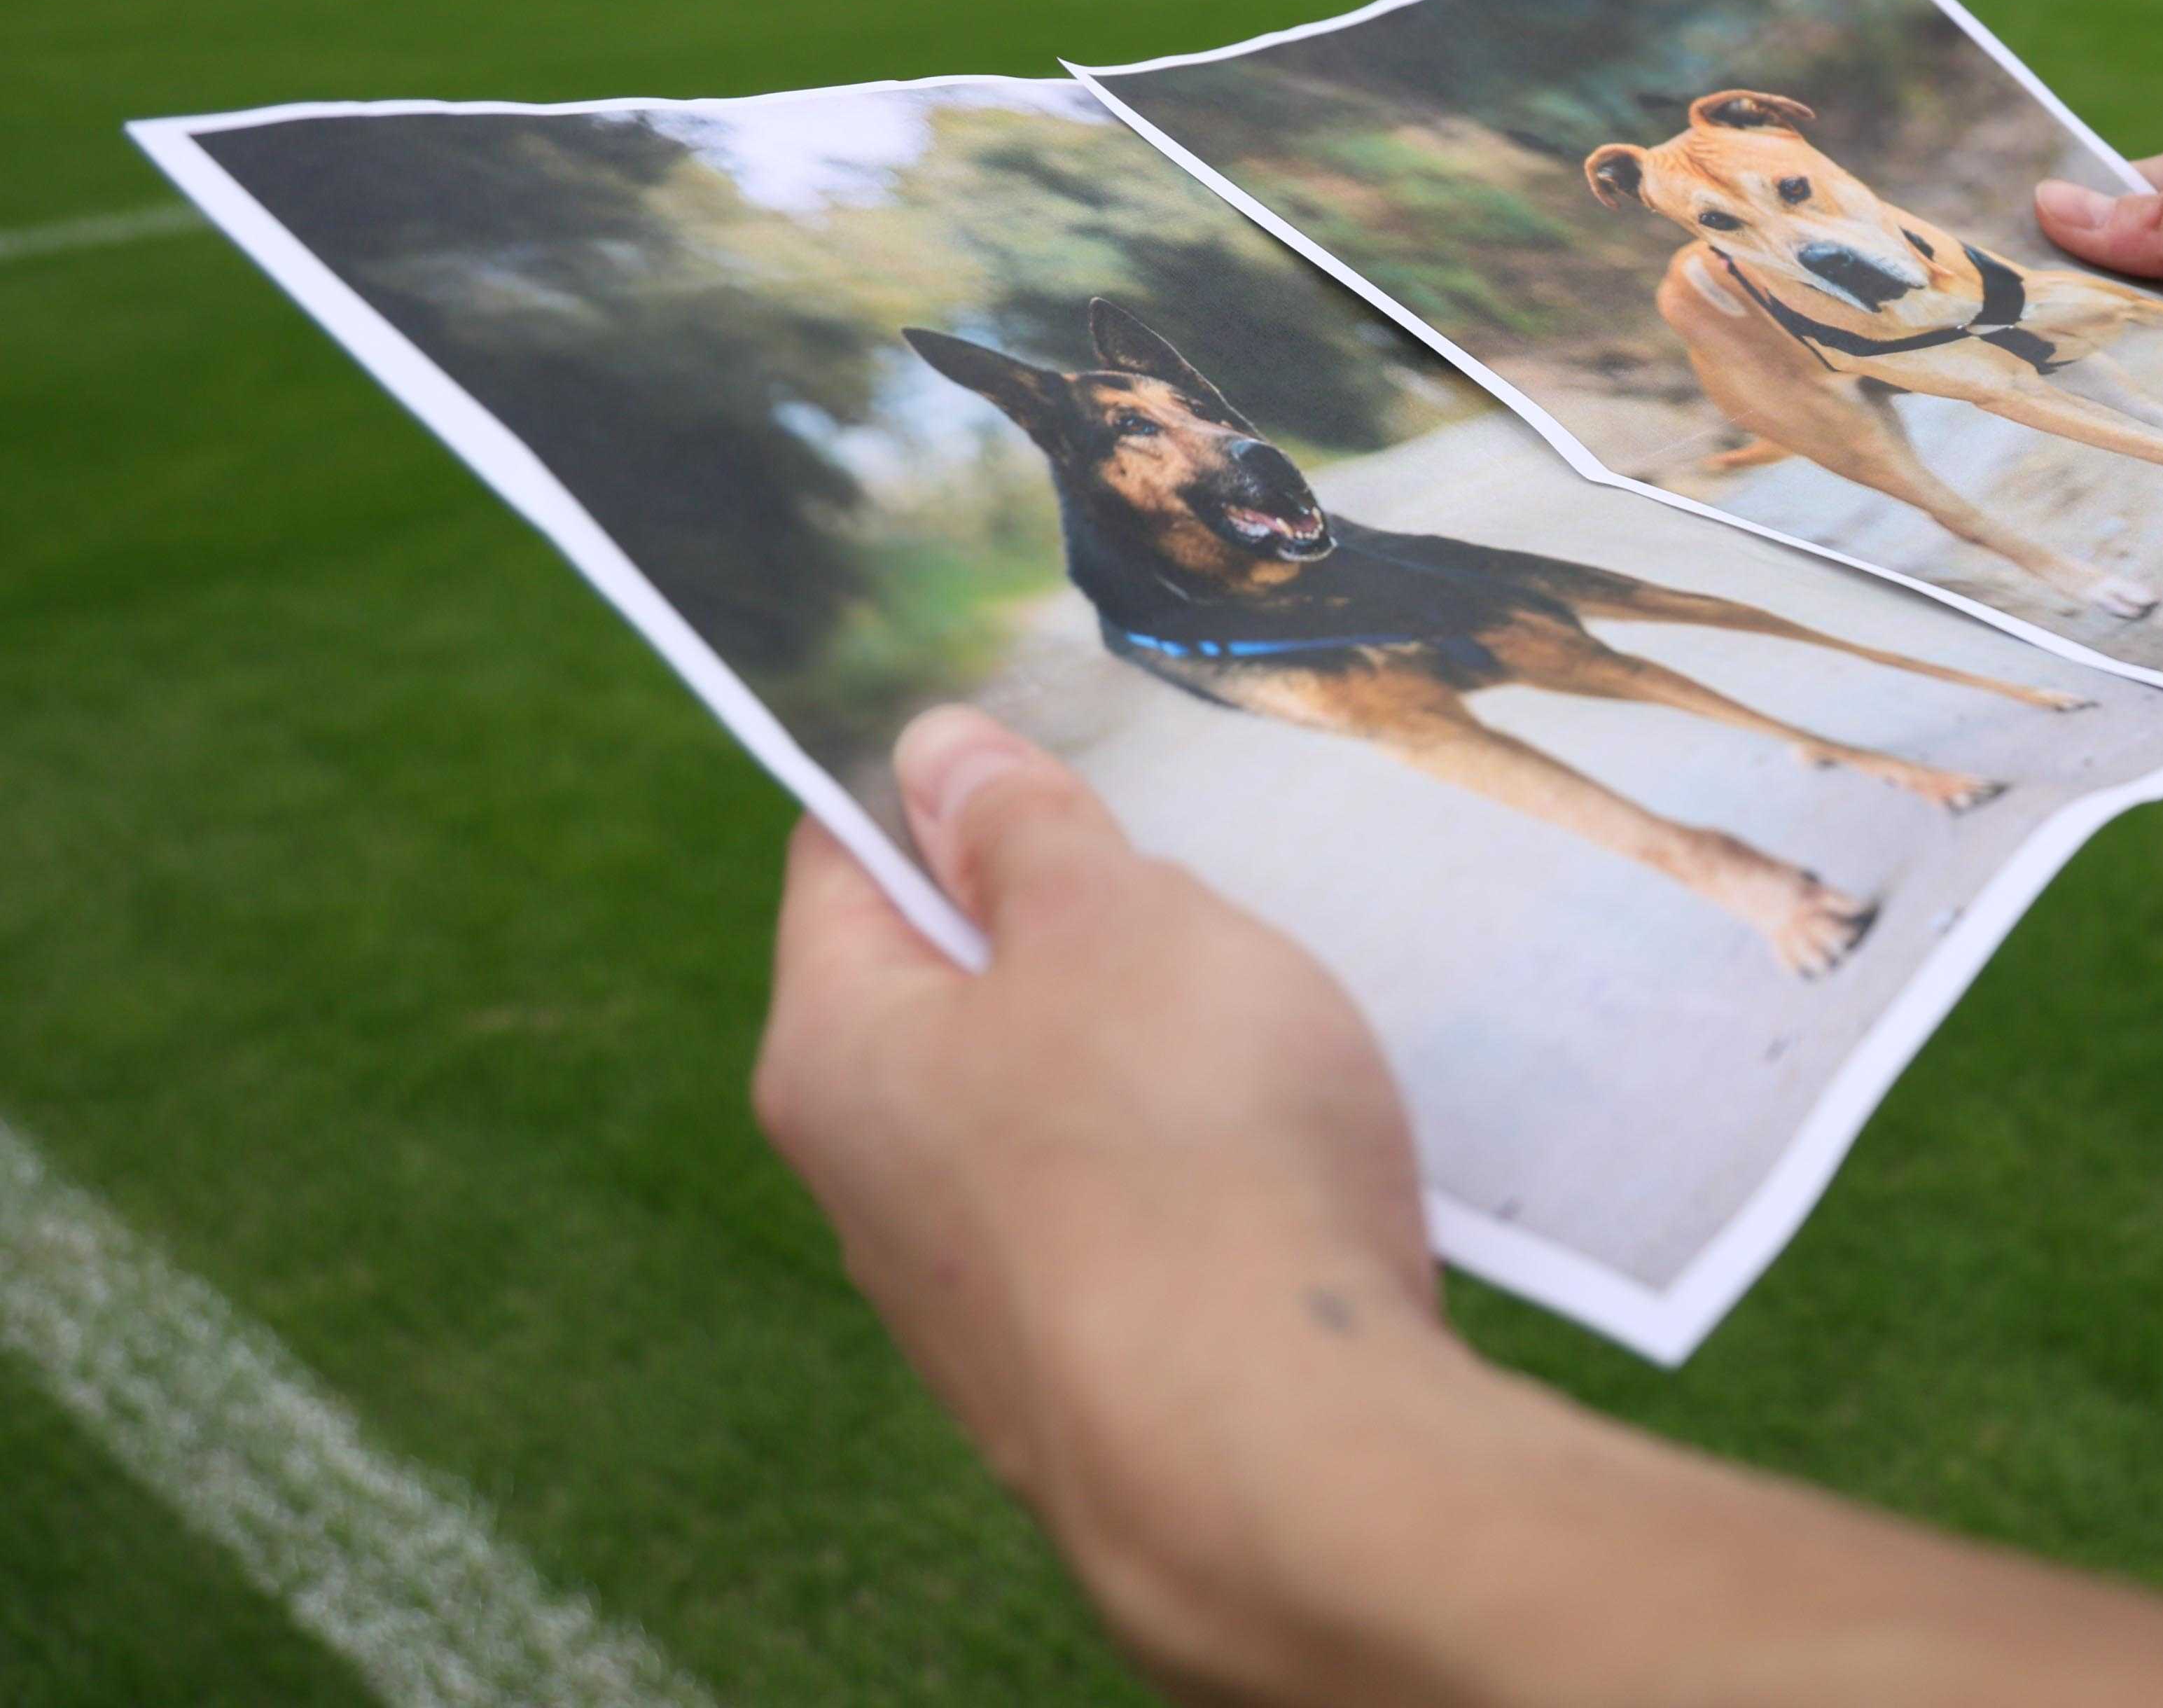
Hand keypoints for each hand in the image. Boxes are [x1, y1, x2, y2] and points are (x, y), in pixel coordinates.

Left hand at [753, 707, 1452, 1693]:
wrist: (1276, 1455)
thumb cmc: (1184, 1153)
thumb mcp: (1115, 922)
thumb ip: (1025, 832)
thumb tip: (934, 754)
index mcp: (836, 1052)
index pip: (846, 862)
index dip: (941, 786)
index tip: (1046, 744)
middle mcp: (870, 1184)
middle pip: (959, 989)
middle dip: (1081, 928)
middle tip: (1198, 901)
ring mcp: (978, 1292)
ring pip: (1056, 1107)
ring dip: (1157, 1054)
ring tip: (1267, 1040)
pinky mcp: (1084, 1363)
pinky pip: (1133, 1216)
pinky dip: (1202, 1168)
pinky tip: (1289, 1167)